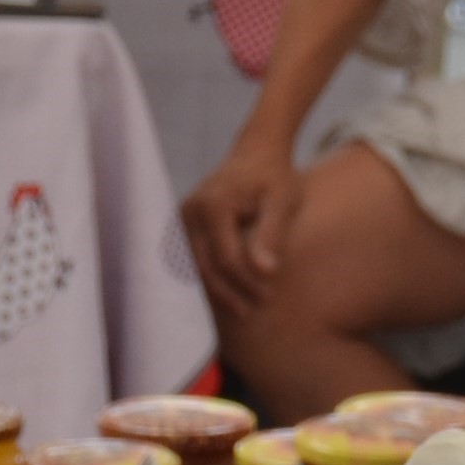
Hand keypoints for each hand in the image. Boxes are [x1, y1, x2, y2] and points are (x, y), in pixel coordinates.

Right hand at [181, 135, 304, 315]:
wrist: (256, 153)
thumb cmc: (275, 177)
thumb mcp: (282, 202)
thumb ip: (272, 235)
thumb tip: (266, 273)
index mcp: (213, 205)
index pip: (227, 258)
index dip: (247, 283)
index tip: (269, 297)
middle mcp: (190, 211)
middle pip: (206, 267)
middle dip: (231, 293)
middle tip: (254, 311)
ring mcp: (182, 219)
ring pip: (196, 268)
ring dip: (218, 291)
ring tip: (243, 309)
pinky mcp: (183, 226)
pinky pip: (194, 259)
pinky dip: (210, 278)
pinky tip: (230, 294)